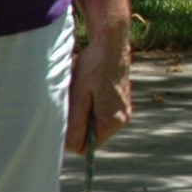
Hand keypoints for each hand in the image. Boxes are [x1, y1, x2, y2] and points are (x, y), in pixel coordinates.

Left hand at [65, 16, 135, 154]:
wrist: (111, 43)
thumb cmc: (93, 68)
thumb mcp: (78, 98)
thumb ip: (76, 125)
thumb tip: (72, 148)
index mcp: (112, 121)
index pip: (87, 147)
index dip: (72, 136)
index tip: (67, 116)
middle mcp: (123, 119)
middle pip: (92, 135)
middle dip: (79, 122)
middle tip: (74, 101)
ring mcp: (124, 109)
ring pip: (95, 122)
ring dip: (84, 111)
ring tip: (82, 91)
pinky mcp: (122, 100)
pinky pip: (100, 111)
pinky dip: (91, 103)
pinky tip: (89, 86)